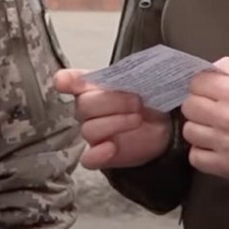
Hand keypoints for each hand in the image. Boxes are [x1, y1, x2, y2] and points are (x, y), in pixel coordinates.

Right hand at [54, 69, 171, 169]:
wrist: (163, 125)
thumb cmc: (146, 100)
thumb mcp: (142, 81)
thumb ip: (132, 74)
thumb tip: (135, 70)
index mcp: (91, 86)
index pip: (69, 80)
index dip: (66, 81)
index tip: (65, 82)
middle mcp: (87, 109)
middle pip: (85, 105)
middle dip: (113, 101)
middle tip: (137, 101)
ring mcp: (92, 133)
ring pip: (90, 129)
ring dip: (116, 123)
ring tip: (137, 119)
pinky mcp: (100, 155)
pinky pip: (89, 159)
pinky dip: (98, 154)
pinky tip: (111, 147)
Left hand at [180, 57, 228, 184]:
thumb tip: (206, 68)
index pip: (196, 83)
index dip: (200, 86)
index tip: (208, 92)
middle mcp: (227, 116)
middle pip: (189, 107)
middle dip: (197, 107)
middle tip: (210, 112)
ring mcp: (225, 143)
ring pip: (189, 132)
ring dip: (198, 130)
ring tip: (212, 131)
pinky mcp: (226, 166)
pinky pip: (195, 158)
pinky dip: (201, 154)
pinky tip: (212, 148)